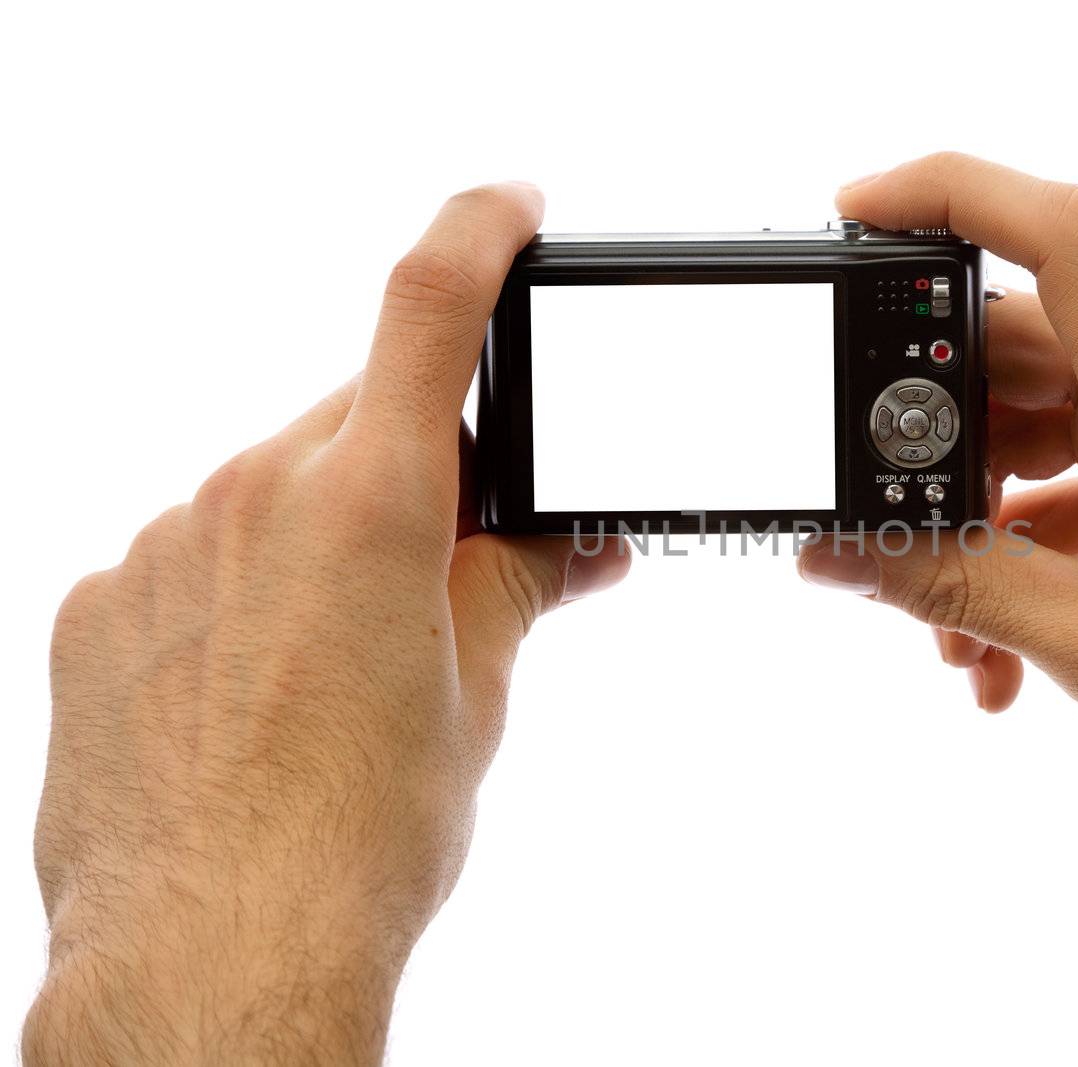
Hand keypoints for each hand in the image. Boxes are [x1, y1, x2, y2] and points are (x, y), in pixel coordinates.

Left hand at [25, 184, 628, 1062]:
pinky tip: (257, 691)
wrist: (218, 949)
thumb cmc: (357, 839)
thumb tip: (575, 541)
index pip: (428, 304)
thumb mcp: (477, 697)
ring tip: (343, 670)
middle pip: (360, 424)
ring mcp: (162, 545)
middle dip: (419, 473)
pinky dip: (239, 592)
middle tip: (452, 572)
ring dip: (324, 540)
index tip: (508, 209)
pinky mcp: (100, 604)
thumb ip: (521, 583)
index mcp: (372, 502)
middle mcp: (255, 494)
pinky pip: (190, 558)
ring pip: (273, 493)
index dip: (478, 230)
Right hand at [799, 153, 1077, 928]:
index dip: (945, 195)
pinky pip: (1074, 472)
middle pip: (1008, 354)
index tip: (854, 212)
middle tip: (890, 544)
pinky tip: (1006, 646)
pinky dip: (1026, 545)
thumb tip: (837, 550)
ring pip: (1031, 426)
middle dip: (930, 454)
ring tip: (960, 635)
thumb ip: (950, 586)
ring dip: (975, 522)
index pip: (1059, 235)